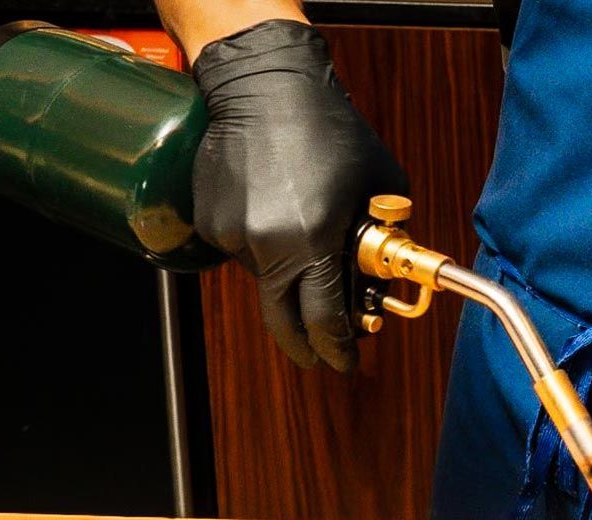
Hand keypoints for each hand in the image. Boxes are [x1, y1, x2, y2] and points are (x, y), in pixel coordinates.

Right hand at [191, 20, 405, 369]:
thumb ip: (381, 240)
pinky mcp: (210, 222)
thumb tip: (379, 281)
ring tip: (306, 236)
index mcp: (312, 241)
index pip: (324, 320)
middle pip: (283, 320)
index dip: (338, 349)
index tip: (346, 362)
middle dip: (305, 344)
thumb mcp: (378, 187)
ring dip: (288, 276)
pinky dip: (264, 246)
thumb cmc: (329, 128)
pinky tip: (276, 210)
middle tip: (320, 353)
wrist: (264, 85)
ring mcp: (232, 235)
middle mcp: (266, 245)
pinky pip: (243, 252)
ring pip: (265, 281)